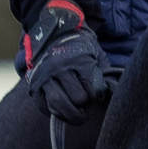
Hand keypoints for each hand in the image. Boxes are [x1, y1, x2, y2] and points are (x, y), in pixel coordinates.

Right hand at [21, 0, 110, 123]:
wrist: (53, 33)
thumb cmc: (79, 47)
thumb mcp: (96, 53)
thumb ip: (104, 72)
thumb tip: (113, 91)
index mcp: (80, 60)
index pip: (94, 88)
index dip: (99, 94)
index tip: (98, 92)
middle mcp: (61, 68)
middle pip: (77, 98)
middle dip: (85, 104)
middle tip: (86, 103)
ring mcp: (45, 76)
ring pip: (58, 104)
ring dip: (70, 115)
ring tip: (77, 115)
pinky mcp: (34, 84)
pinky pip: (43, 106)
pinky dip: (53, 112)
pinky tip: (62, 109)